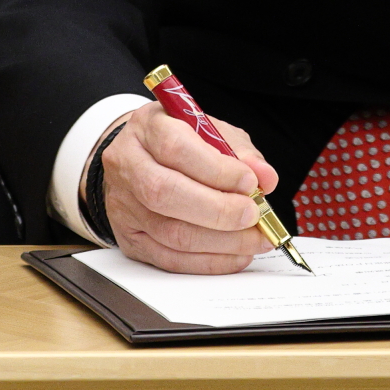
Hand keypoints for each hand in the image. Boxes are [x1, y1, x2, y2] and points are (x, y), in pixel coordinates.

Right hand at [100, 102, 280, 273]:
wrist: (136, 158)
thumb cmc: (179, 141)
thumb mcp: (211, 131)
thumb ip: (239, 151)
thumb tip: (266, 177)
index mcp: (148, 127)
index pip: (176, 148)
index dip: (217, 169)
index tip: (250, 182)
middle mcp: (128, 165)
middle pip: (166, 193)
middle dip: (219, 210)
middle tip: (254, 215)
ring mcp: (123, 205)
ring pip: (169, 232)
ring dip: (221, 242)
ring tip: (255, 240)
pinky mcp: (129, 238)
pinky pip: (169, 259)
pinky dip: (208, 262)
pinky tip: (235, 255)